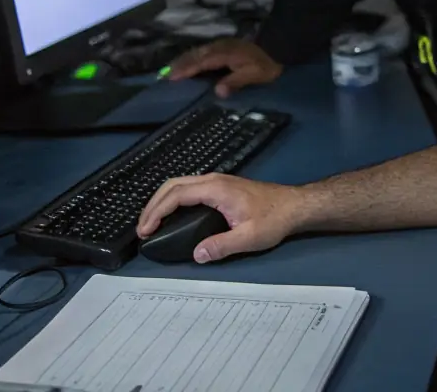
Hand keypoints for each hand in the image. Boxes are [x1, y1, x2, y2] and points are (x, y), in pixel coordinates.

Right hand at [137, 174, 303, 262]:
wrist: (294, 205)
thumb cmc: (274, 219)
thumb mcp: (249, 237)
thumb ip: (221, 246)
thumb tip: (196, 255)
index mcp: (217, 189)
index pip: (177, 195)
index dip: (156, 212)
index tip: (145, 231)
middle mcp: (213, 180)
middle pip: (173, 185)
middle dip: (153, 205)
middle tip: (142, 229)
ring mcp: (217, 181)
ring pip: (180, 184)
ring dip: (162, 201)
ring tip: (151, 223)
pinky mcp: (220, 186)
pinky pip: (189, 188)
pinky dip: (173, 199)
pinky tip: (171, 215)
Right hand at [167, 38, 282, 96]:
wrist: (280, 52)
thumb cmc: (266, 68)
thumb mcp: (254, 76)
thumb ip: (235, 82)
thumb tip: (217, 92)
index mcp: (226, 53)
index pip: (202, 61)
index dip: (186, 69)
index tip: (172, 78)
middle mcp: (221, 46)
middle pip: (196, 54)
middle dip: (179, 64)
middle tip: (163, 76)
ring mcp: (222, 45)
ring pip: (198, 51)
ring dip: (184, 59)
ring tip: (169, 70)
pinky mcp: (224, 47)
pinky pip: (203, 52)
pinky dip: (192, 57)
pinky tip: (187, 63)